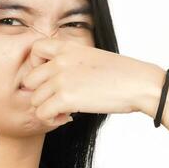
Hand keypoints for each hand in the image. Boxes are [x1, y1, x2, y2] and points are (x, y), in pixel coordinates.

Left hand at [19, 38, 164, 123]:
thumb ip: (70, 62)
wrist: (139, 83)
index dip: (35, 66)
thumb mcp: (91, 57)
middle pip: (29, 80)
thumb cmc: (121, 74)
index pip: (34, 50)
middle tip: (57, 101)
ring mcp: (61, 79)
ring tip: (64, 111)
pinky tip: (67, 118)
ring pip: (34, 99)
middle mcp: (60, 60)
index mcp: (68, 47)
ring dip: (47, 108)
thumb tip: (54, 80)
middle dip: (40, 93)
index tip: (49, 79)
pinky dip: (51, 120)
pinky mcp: (65, 98)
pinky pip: (42, 113)